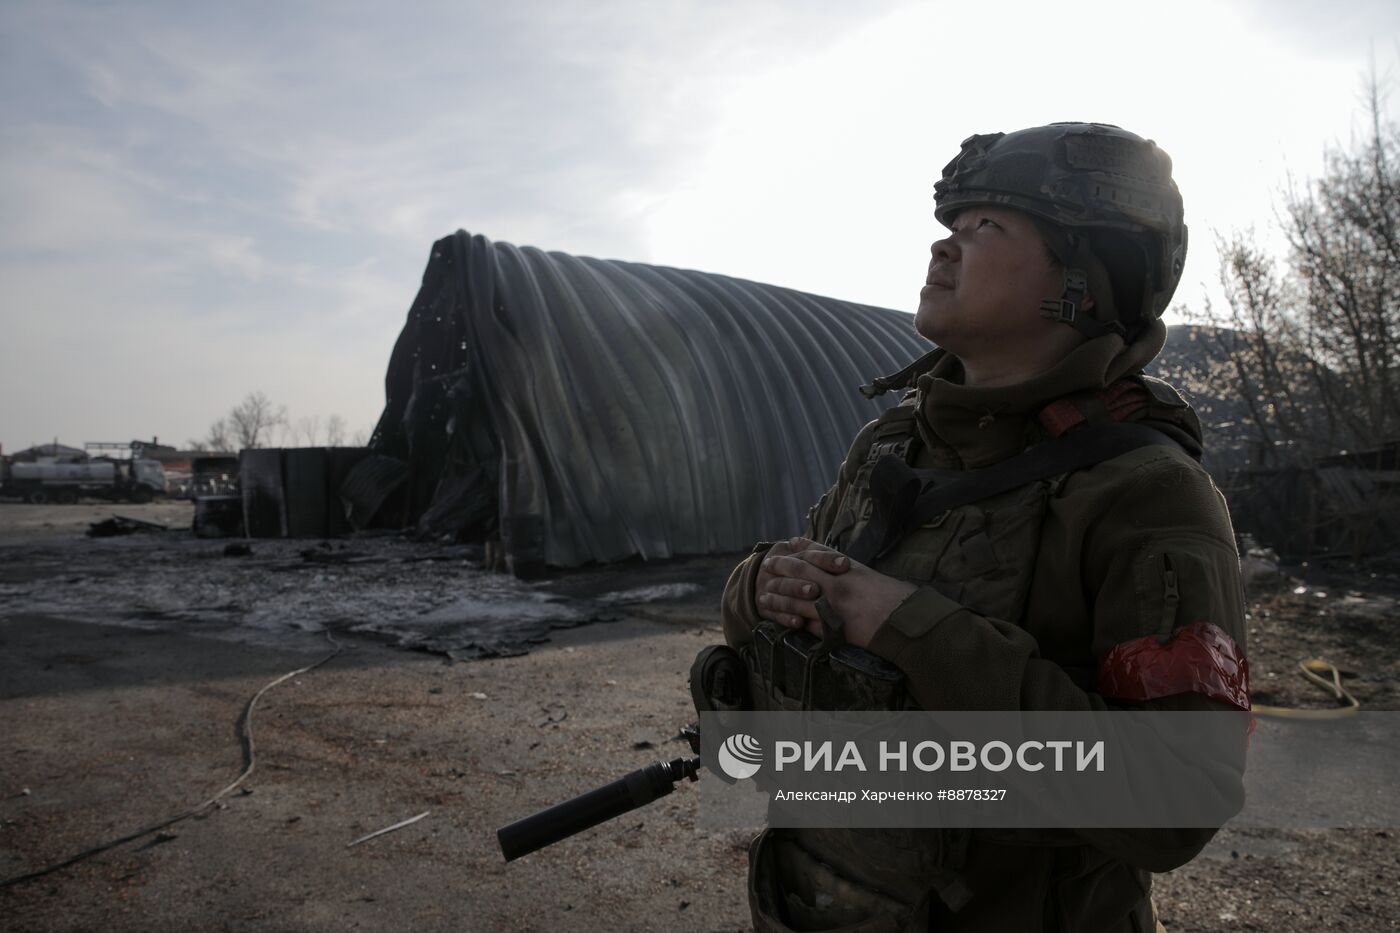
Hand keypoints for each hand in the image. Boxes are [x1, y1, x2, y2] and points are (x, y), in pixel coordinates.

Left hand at [758, 547, 915, 648]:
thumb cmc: (900, 600)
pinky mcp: (831, 627)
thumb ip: (861, 574)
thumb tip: (850, 572)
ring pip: (796, 598)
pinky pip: (806, 623)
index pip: (819, 552)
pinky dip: (792, 622)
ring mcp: (831, 605)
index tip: (788, 543)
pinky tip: (782, 621)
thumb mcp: (878, 578)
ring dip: (778, 597)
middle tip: (767, 566)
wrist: (904, 621)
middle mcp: (836, 582)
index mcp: (848, 569)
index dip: (802, 547)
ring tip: (764, 597)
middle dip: (781, 567)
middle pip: (800, 570)